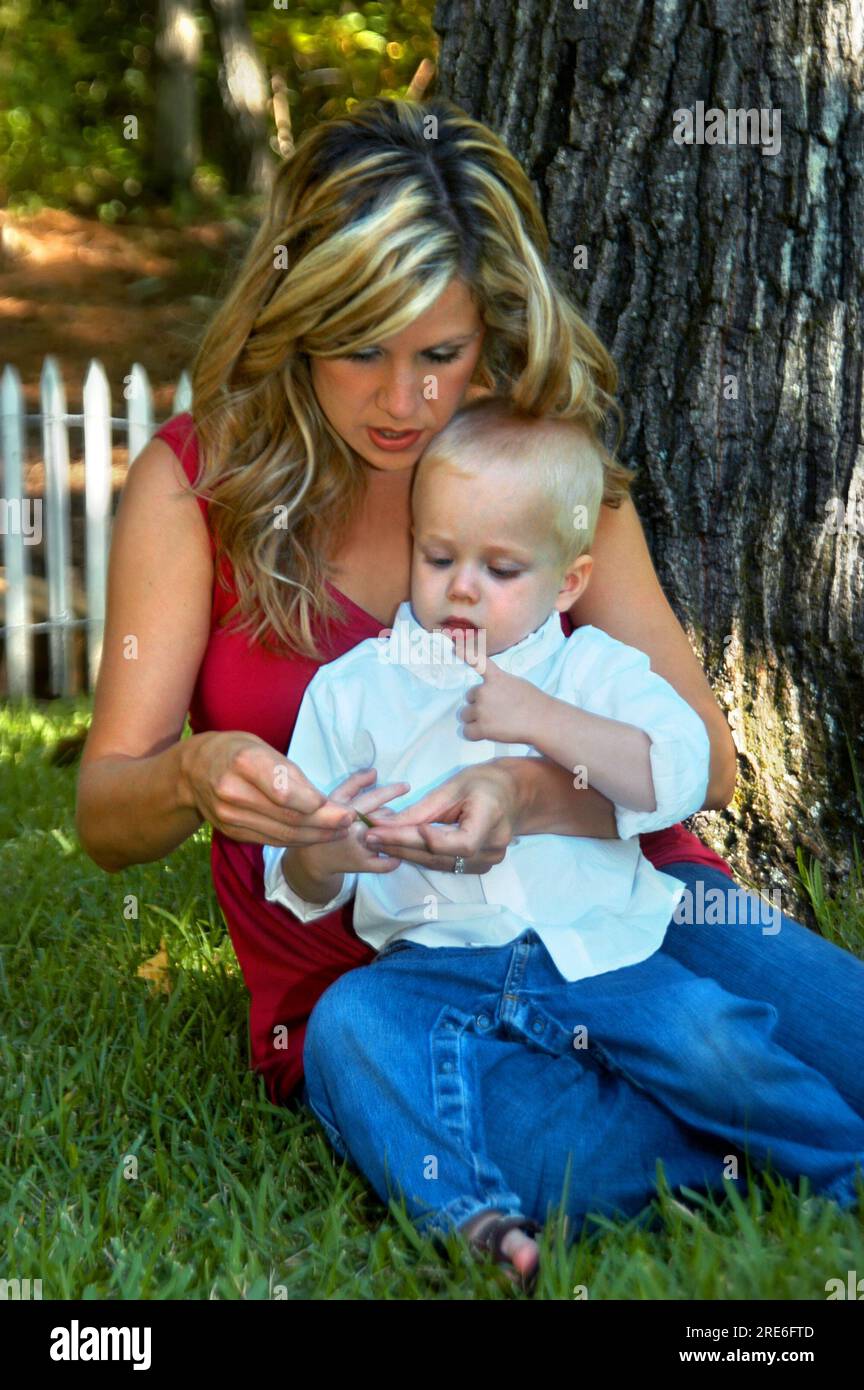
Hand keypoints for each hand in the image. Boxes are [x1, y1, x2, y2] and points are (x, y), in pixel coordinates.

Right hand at [180, 729, 392, 849]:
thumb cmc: (236, 751)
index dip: (315, 804)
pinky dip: (298, 840)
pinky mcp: (232, 833)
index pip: (285, 792)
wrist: (193, 770)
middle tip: (350, 821)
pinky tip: (317, 835)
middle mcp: (232, 792)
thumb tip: (323, 802)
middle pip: (287, 817)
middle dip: (325, 823)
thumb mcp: (262, 746)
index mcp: (243, 762)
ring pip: (282, 834)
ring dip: (316, 836)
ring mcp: (230, 817)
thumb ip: (291, 773)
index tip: (340, 806)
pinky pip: (272, 840)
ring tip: (341, 830)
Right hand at [292, 773, 411, 881]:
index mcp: (343, 809)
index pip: (373, 798)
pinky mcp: (362, 865)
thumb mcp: (335, 799)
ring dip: (392, 831)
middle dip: (389, 813)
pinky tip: (394, 855)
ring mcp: (357, 847)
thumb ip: (354, 783)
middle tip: (386, 816)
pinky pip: (388, 862)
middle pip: (384, 815)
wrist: (313, 859)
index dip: (392, 791)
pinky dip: (394, 859)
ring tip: (383, 832)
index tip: (406, 787)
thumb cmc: (326, 824)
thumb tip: (375, 772)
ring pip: (388, 834)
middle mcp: (350, 827)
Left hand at [360, 762, 520, 873]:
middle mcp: (493, 848)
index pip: (458, 842)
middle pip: (442, 855)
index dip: (426, 840)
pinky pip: (444, 864)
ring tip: (377, 842)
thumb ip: (423, 809)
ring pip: (439, 863)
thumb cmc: (485, 782)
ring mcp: (487, 862)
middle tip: (369, 836)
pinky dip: (419, 855)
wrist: (514, 795)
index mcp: (492, 821)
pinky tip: (398, 847)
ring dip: (406, 853)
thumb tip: (387, 823)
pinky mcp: (478, 867)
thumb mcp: (454, 786)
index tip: (392, 830)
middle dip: (402, 845)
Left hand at [457, 648, 544, 744]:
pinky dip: (474, 734)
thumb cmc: (535, 703)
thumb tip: (489, 694)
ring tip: (494, 723)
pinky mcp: (482, 727)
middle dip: (479, 704)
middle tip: (497, 711)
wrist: (543, 720)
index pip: (477, 661)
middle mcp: (484, 691)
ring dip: (475, 719)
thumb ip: (499, 685)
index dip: (465, 652)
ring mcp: (482, 709)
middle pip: (470, 697)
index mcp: (495, 678)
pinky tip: (487, 733)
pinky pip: (467, 731)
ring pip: (465, 715)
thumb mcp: (516, 684)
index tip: (455, 646)